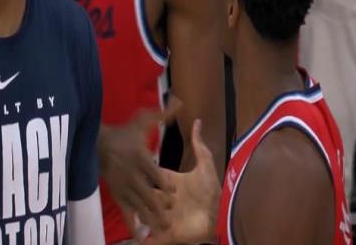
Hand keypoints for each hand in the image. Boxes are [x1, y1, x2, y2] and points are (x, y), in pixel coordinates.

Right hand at [99, 98, 179, 230]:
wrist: (98, 144)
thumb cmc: (125, 131)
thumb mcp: (144, 119)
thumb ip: (164, 114)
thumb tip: (181, 101)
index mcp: (141, 158)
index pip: (153, 172)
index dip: (162, 181)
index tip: (172, 189)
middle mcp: (133, 175)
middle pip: (147, 192)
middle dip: (159, 203)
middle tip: (170, 212)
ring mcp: (125, 187)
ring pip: (140, 205)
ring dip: (151, 216)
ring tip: (163, 226)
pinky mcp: (119, 196)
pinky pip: (126, 212)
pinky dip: (133, 224)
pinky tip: (140, 236)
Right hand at [146, 120, 220, 244]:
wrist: (219, 215)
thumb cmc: (212, 189)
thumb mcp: (205, 164)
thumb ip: (199, 144)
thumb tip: (197, 121)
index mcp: (173, 183)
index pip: (155, 176)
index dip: (148, 173)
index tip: (137, 165)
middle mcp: (167, 199)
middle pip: (147, 195)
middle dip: (142, 194)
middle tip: (137, 190)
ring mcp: (165, 217)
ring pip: (145, 215)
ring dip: (141, 215)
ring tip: (136, 213)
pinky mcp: (165, 234)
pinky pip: (149, 238)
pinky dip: (142, 239)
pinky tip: (136, 237)